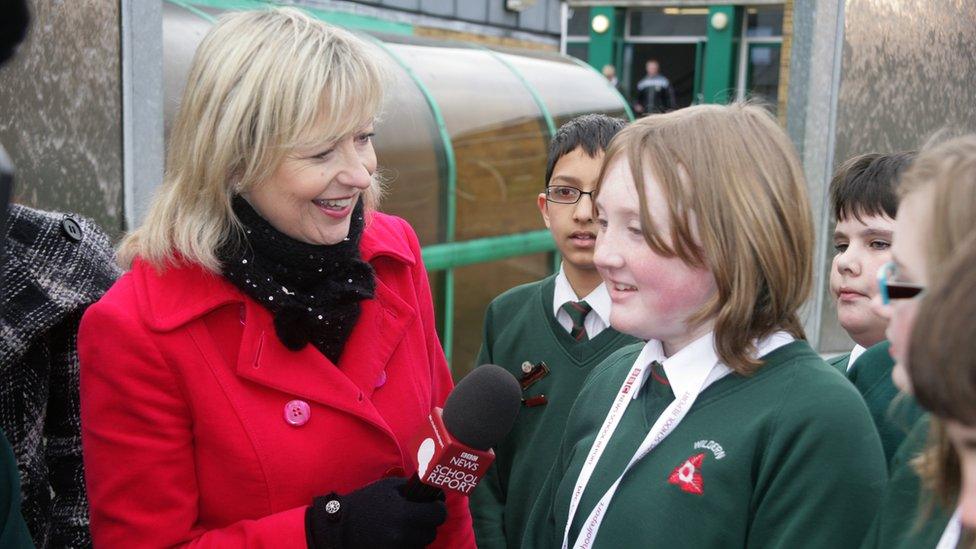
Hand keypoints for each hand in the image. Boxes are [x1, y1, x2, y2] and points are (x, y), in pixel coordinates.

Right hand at [307, 477, 446, 548]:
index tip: (433, 504)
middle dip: (428, 522)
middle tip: (418, 515)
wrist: (339, 527)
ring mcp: (397, 548)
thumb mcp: (388, 487)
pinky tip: (398, 536)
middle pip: (432, 532)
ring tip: (405, 526)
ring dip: (419, 535)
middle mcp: (403, 534)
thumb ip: (412, 488)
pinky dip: (408, 544)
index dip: (438, 508)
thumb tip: (431, 491)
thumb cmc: (364, 502)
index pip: (438, 515)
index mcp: (404, 513)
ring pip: (422, 543)